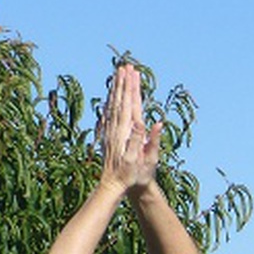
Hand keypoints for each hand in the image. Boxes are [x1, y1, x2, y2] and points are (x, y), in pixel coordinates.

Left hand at [96, 63, 160, 193]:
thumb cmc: (131, 175)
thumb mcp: (141, 161)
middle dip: (123, 83)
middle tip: (125, 67)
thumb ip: (142, 140)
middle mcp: (117, 129)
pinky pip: (109, 114)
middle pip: (120, 101)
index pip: (129, 105)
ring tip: (118, 74)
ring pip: (113, 105)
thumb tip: (146, 123)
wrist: (113, 186)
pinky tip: (110, 95)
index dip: (131, 88)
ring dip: (116, 89)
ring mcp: (111, 132)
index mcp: (126, 132)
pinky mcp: (108, 136)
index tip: (132, 73)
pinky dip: (110, 102)